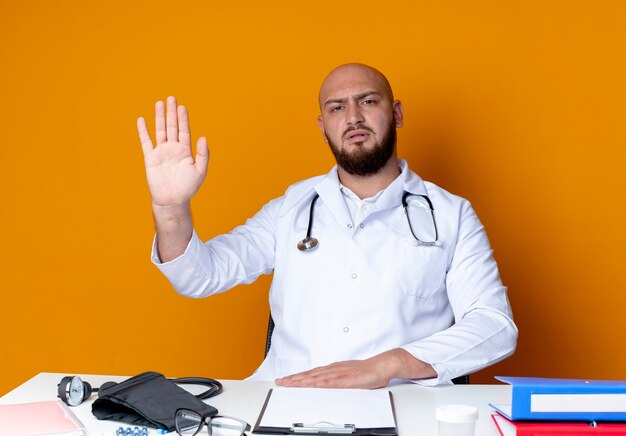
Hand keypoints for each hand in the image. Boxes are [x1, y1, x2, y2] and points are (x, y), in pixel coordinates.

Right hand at [137, 96, 208, 208]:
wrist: (172, 200)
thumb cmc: (188, 188)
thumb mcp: (200, 171)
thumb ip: (203, 155)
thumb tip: (203, 138)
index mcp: (185, 151)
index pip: (184, 130)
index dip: (183, 119)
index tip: (182, 107)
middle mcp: (173, 149)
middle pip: (172, 126)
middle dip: (171, 113)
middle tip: (171, 98)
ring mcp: (161, 152)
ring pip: (160, 131)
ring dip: (159, 117)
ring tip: (159, 103)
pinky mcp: (151, 158)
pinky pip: (146, 142)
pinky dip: (143, 131)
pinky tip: (142, 120)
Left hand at [275, 359, 392, 388]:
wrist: (381, 366)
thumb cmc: (367, 371)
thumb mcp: (349, 376)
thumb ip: (338, 380)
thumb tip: (329, 385)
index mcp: (333, 369)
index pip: (312, 374)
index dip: (298, 377)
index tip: (287, 380)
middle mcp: (333, 369)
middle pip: (309, 375)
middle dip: (294, 379)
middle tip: (280, 382)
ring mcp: (338, 373)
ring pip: (315, 378)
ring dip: (300, 381)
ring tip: (288, 384)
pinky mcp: (345, 380)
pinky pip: (328, 383)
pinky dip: (316, 385)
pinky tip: (308, 387)